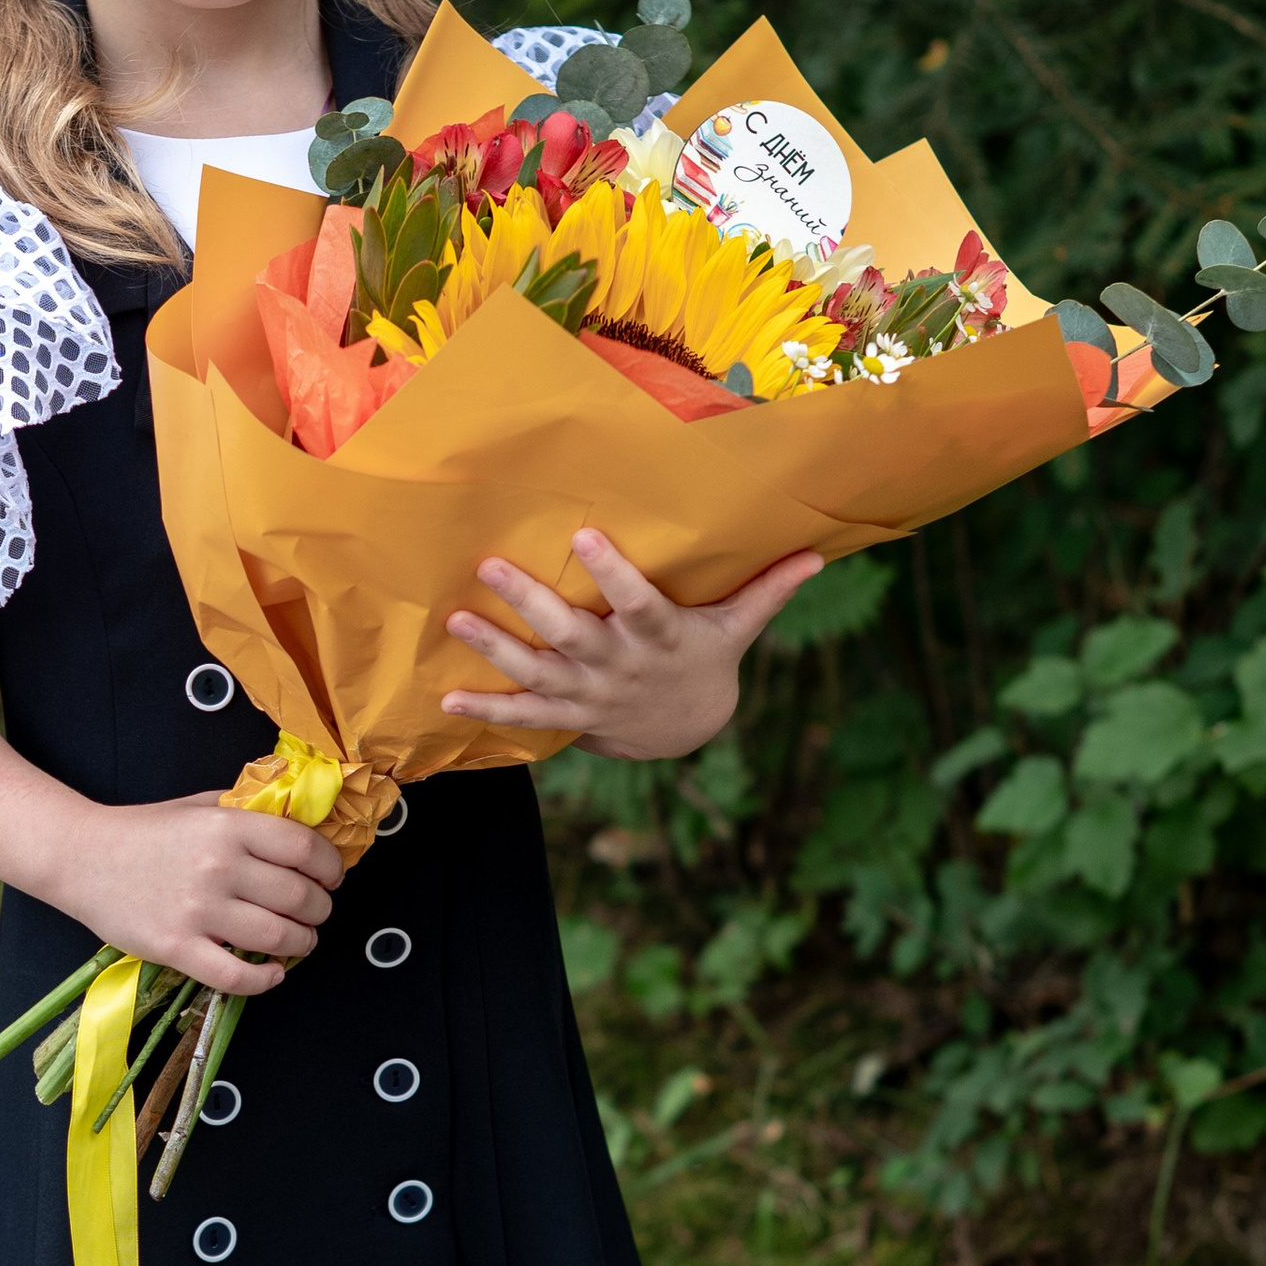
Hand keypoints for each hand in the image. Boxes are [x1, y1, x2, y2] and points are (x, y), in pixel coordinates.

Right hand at [60, 790, 344, 995]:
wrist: (81, 857)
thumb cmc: (143, 831)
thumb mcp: (199, 806)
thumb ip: (247, 813)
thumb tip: (300, 823)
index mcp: (228, 827)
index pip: (304, 848)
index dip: (330, 866)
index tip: (330, 877)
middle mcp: (218, 867)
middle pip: (299, 896)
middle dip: (320, 909)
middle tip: (315, 912)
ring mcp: (198, 911)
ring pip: (278, 937)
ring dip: (302, 943)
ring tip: (299, 941)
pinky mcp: (177, 948)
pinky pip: (236, 977)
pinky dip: (265, 980)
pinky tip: (273, 973)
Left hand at [441, 531, 821, 760]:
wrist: (687, 729)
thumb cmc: (707, 659)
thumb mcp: (738, 627)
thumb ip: (768, 589)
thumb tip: (818, 553)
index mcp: (661, 638)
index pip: (638, 603)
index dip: (613, 574)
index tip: (583, 536)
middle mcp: (620, 667)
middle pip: (573, 635)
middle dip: (531, 603)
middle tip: (491, 565)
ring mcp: (589, 696)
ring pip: (537, 673)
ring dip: (495, 649)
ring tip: (457, 620)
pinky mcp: (568, 717)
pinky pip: (524, 716)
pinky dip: (488, 712)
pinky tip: (448, 702)